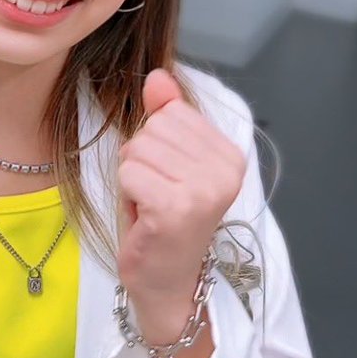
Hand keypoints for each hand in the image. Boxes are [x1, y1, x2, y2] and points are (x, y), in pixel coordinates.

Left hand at [117, 68, 246, 305]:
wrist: (168, 282)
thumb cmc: (164, 221)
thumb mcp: (168, 162)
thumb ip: (166, 116)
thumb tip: (158, 75)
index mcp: (230, 154)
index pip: (171, 113)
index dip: (156, 146)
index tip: (169, 180)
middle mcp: (225, 170)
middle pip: (152, 130)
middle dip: (141, 162)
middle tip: (155, 197)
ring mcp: (203, 189)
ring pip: (136, 150)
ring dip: (132, 180)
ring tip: (149, 207)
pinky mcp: (175, 208)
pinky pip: (128, 174)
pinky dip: (126, 196)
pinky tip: (143, 218)